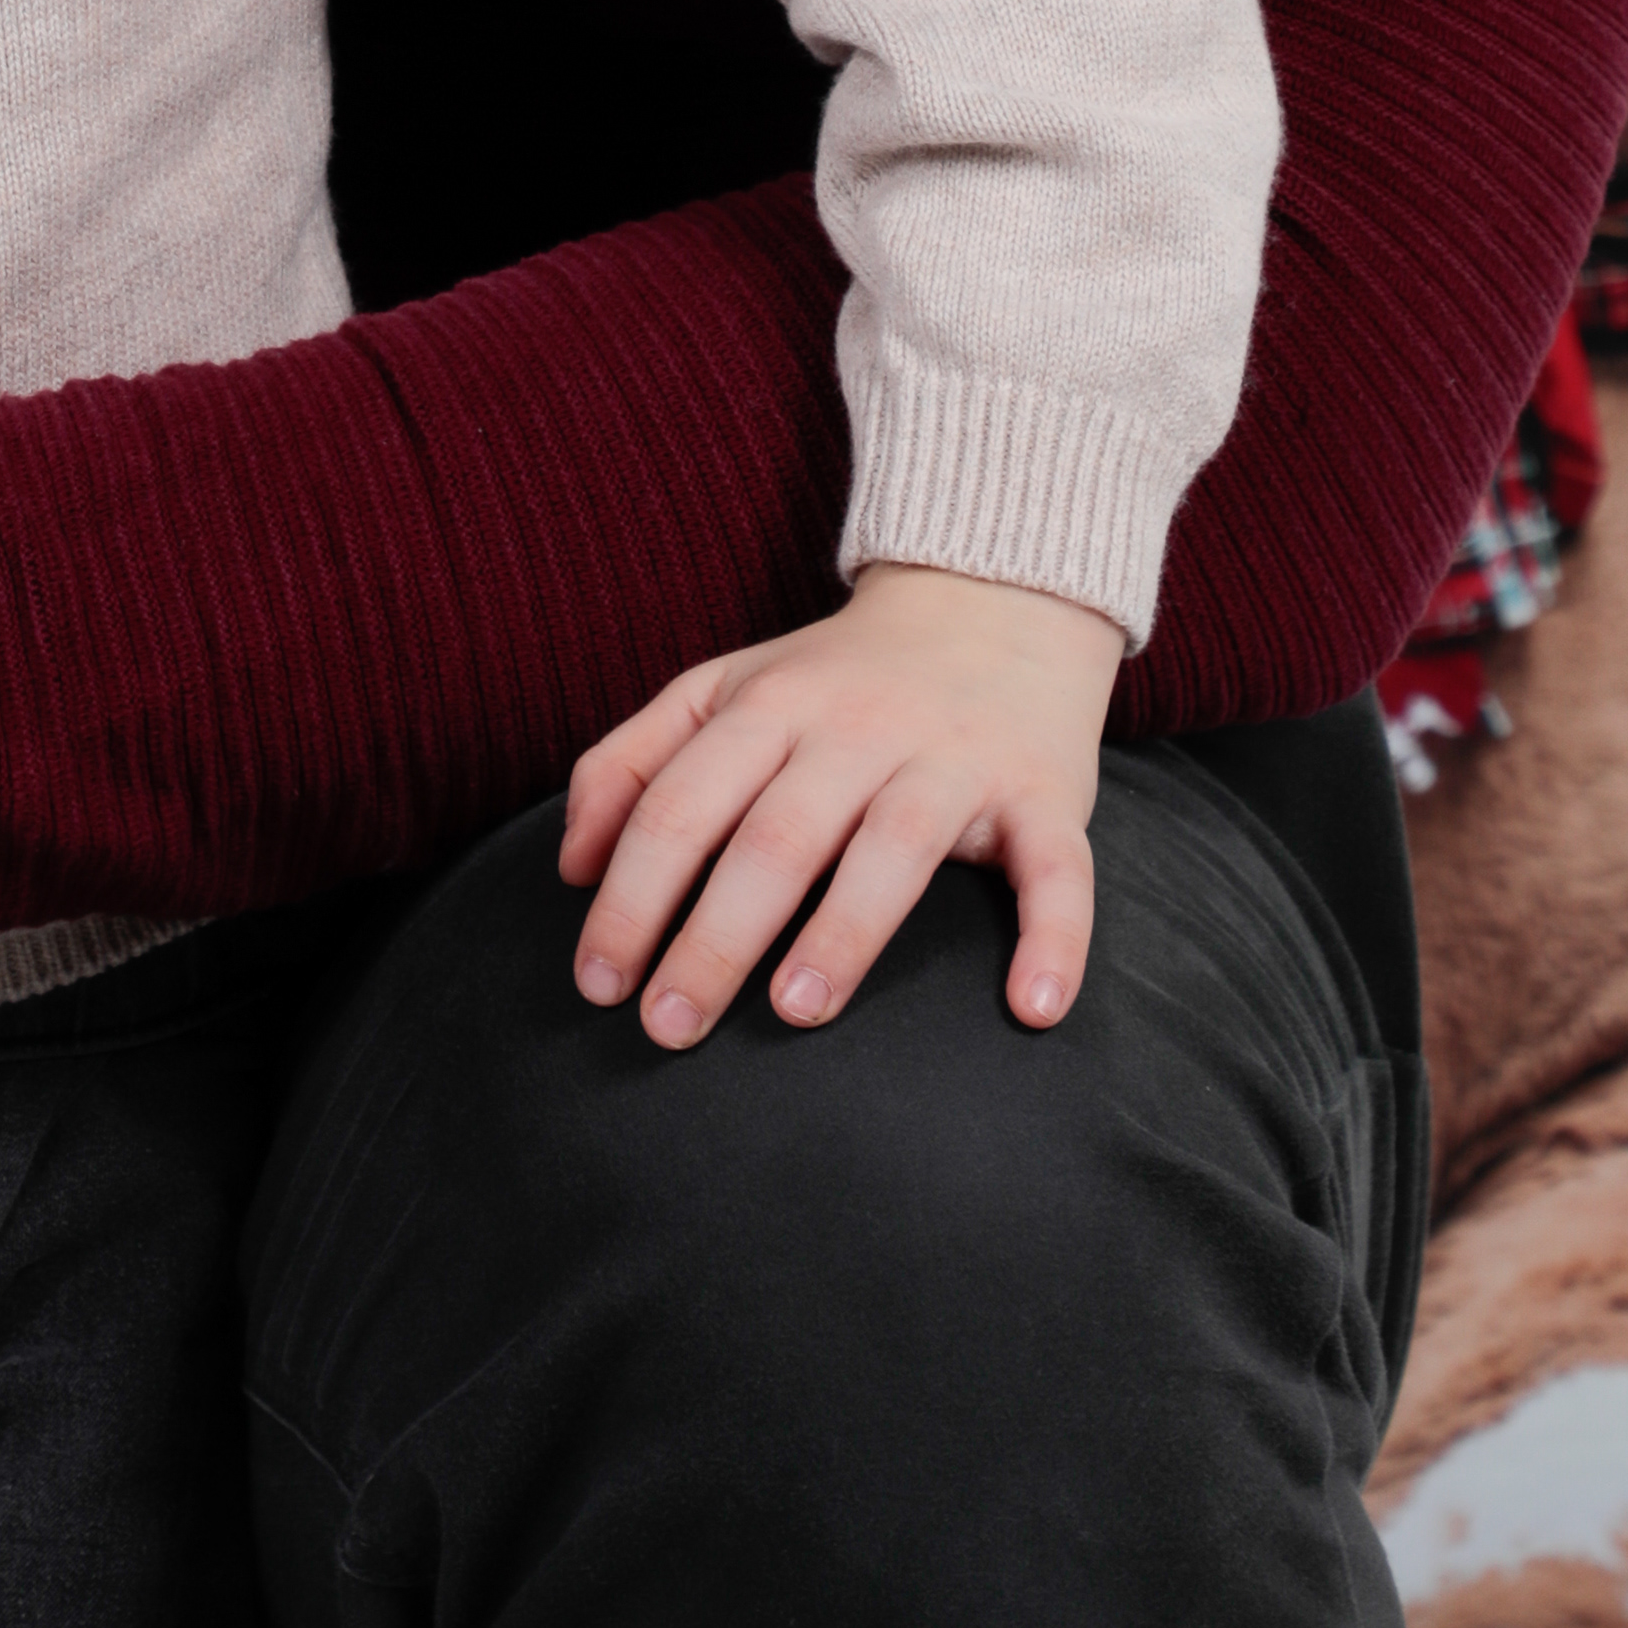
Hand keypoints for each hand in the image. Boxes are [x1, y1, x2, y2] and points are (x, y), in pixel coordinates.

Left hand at [555, 560, 1123, 1048]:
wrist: (993, 599)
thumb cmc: (834, 677)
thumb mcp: (719, 691)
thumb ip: (631, 763)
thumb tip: (571, 868)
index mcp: (768, 708)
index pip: (680, 808)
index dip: (630, 896)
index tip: (597, 982)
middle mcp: (859, 730)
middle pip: (774, 838)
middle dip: (713, 938)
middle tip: (668, 1028)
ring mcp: (954, 760)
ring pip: (896, 849)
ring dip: (845, 933)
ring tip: (795, 1012)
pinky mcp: (1046, 794)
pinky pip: (1056, 869)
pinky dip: (1054, 938)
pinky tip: (1031, 1010)